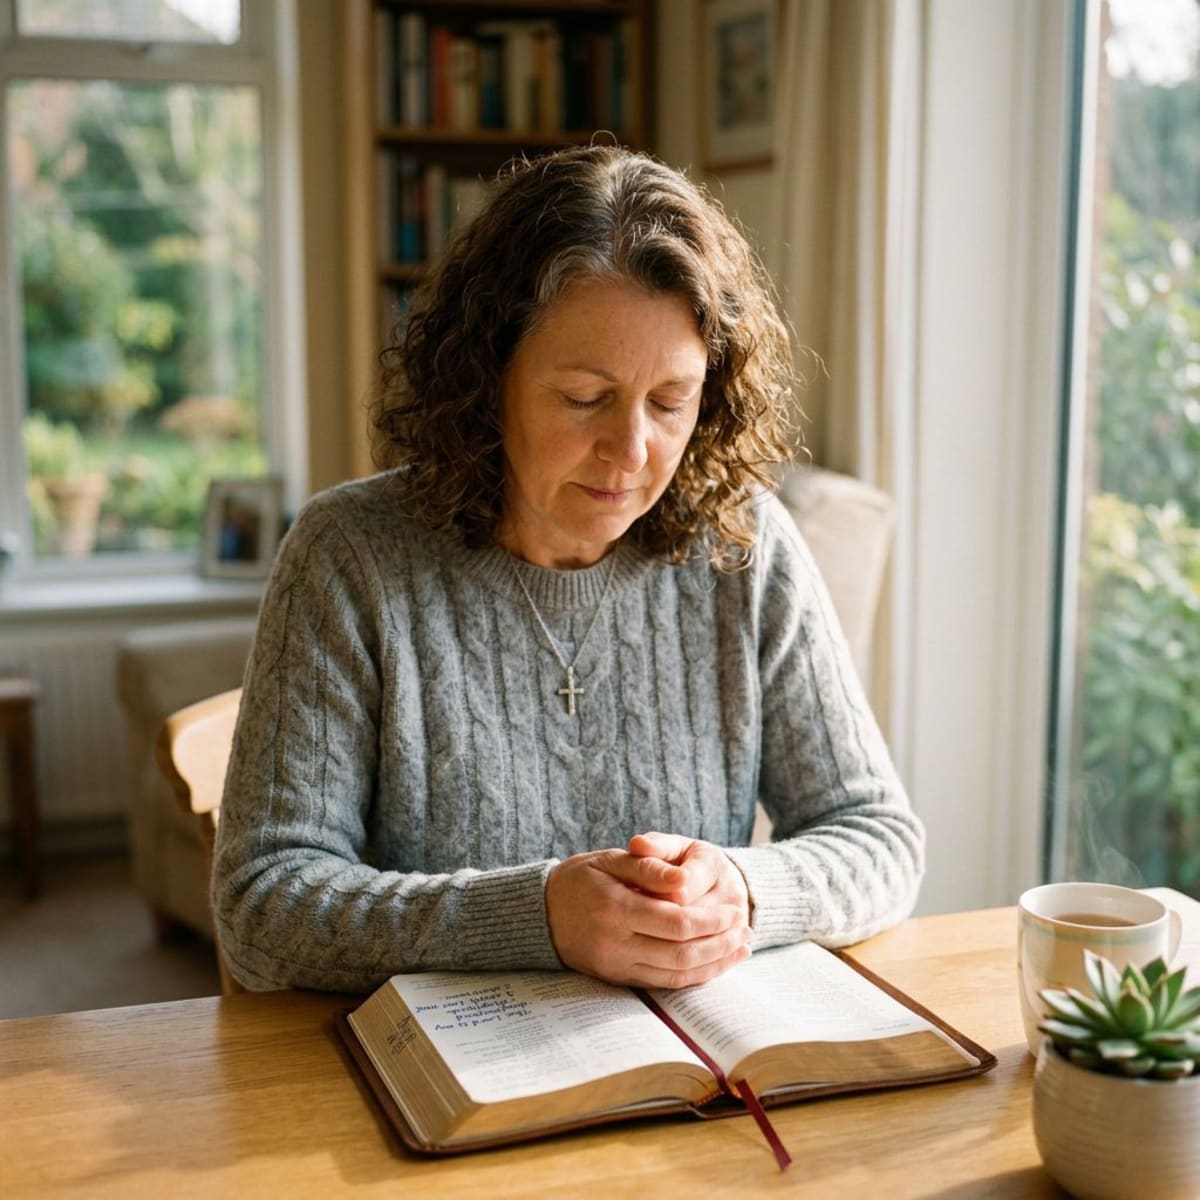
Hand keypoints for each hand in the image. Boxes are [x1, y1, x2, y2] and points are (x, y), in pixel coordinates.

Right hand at [545, 847, 749, 988]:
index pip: (675, 923)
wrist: (540, 913)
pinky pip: (663, 984)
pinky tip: (716, 964)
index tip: (735, 911)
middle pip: (680, 953)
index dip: (711, 921)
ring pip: (675, 975)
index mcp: (615, 909)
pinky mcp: (618, 979)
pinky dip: (694, 976)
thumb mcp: (611, 859)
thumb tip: (684, 880)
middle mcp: (615, 944)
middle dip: (720, 944)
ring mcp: (616, 966)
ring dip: (714, 964)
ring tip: (741, 948)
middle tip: (746, 930)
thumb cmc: (580, 878)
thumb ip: (649, 868)